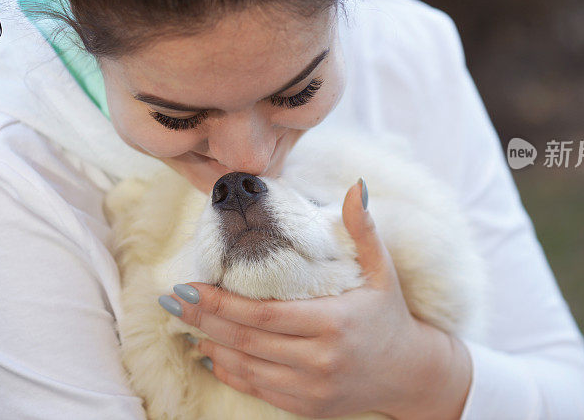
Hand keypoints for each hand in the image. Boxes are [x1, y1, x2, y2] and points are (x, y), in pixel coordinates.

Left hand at [164, 179, 471, 418]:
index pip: (264, 315)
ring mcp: (313, 389)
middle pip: (248, 341)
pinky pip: (258, 389)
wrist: (411, 374)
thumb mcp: (382, 270)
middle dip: (204, 321)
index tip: (188, 286)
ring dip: (211, 346)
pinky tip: (211, 353)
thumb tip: (354, 186)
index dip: (221, 304)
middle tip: (172, 301)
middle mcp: (321, 361)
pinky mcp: (308, 407)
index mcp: (335, 323)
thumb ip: (363, 229)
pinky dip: (230, 372)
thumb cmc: (390, 315)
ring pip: (247, 368)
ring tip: (185, 324)